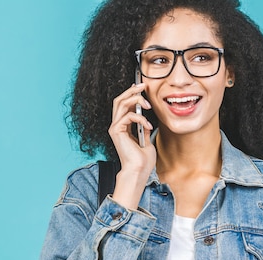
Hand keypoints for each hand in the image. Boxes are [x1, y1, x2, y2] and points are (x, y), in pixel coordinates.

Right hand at [108, 83, 155, 208]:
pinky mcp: (116, 131)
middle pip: (119, 100)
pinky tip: (148, 125)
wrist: (139, 171)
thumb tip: (146, 119)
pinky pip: (127, 116)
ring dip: (135, 100)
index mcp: (123, 127)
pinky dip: (140, 118)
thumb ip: (143, 128)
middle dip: (131, 90)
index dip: (131, 93)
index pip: (124, 104)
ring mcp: (115, 128)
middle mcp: (117, 125)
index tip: (142, 87)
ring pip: (121, 104)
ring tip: (147, 103)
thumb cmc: (143, 160)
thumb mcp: (146, 140)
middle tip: (143, 85)